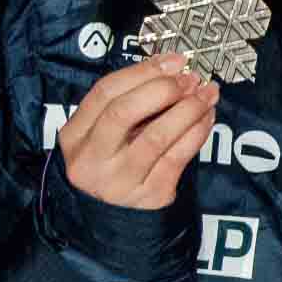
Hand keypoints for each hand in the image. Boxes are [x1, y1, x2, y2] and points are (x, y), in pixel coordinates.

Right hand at [54, 55, 218, 209]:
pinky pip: (178, 158)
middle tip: (189, 79)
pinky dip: (196, 133)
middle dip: (162, 89)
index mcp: (75, 136)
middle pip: (124, 112)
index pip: (104, 93)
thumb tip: (171, 71)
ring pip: (157, 136)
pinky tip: (206, 118)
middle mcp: (92, 159)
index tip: (172, 61)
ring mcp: (120, 180)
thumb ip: (125, 106)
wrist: (109, 220)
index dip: (142, 72)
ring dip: (188, 110)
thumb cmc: (109, 165)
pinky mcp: (149, 195)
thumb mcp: (99, 136)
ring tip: (206, 95)